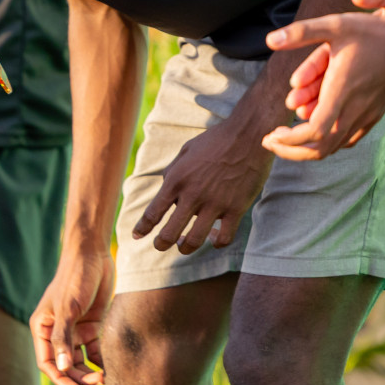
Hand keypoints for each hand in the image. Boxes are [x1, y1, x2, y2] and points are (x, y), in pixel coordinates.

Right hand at [30, 244, 111, 384]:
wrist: (92, 254)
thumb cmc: (74, 277)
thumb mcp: (67, 308)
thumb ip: (63, 339)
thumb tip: (62, 368)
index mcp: (42, 328)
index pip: (47, 363)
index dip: (60, 379)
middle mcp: (57, 332)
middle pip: (65, 365)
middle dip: (78, 378)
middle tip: (96, 384)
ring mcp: (75, 330)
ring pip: (80, 361)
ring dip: (90, 373)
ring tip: (105, 379)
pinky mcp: (91, 326)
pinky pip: (95, 352)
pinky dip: (101, 362)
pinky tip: (110, 369)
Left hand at [133, 119, 270, 254]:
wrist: (248, 136)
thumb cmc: (215, 140)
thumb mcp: (186, 151)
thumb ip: (173, 171)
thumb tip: (165, 187)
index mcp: (176, 179)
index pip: (153, 212)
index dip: (142, 228)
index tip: (136, 236)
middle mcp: (193, 194)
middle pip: (170, 233)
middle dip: (160, 244)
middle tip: (158, 246)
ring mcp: (215, 204)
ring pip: (195, 240)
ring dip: (186, 248)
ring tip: (183, 246)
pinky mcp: (236, 209)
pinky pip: (224, 237)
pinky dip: (216, 243)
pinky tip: (213, 238)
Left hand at [262, 0, 384, 160]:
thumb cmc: (375, 32)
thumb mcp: (336, 24)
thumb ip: (301, 32)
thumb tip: (269, 40)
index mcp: (343, 92)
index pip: (315, 133)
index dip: (290, 140)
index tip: (270, 135)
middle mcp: (356, 109)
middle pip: (322, 148)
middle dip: (291, 150)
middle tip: (269, 141)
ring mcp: (368, 114)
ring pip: (336, 147)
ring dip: (308, 149)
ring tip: (285, 140)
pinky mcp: (376, 114)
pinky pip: (350, 139)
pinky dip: (329, 143)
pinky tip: (315, 133)